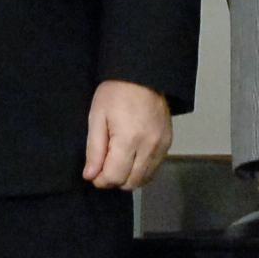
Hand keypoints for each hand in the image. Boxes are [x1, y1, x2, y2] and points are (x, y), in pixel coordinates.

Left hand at [83, 79, 173, 193]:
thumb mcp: (97, 117)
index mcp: (129, 140)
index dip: (101, 180)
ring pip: (144, 179)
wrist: (143, 75)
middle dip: (114, 180)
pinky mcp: (168, 142)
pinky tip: (131, 158)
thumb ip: (94, 150)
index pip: (115, 177)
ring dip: (128, 177)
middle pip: (131, 182)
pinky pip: (154, 168)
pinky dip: (141, 170)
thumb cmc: (115, 93)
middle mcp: (149, 147)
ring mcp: (161, 146)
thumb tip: (90, 176)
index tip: (93, 174)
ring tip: (117, 162)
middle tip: (104, 167)